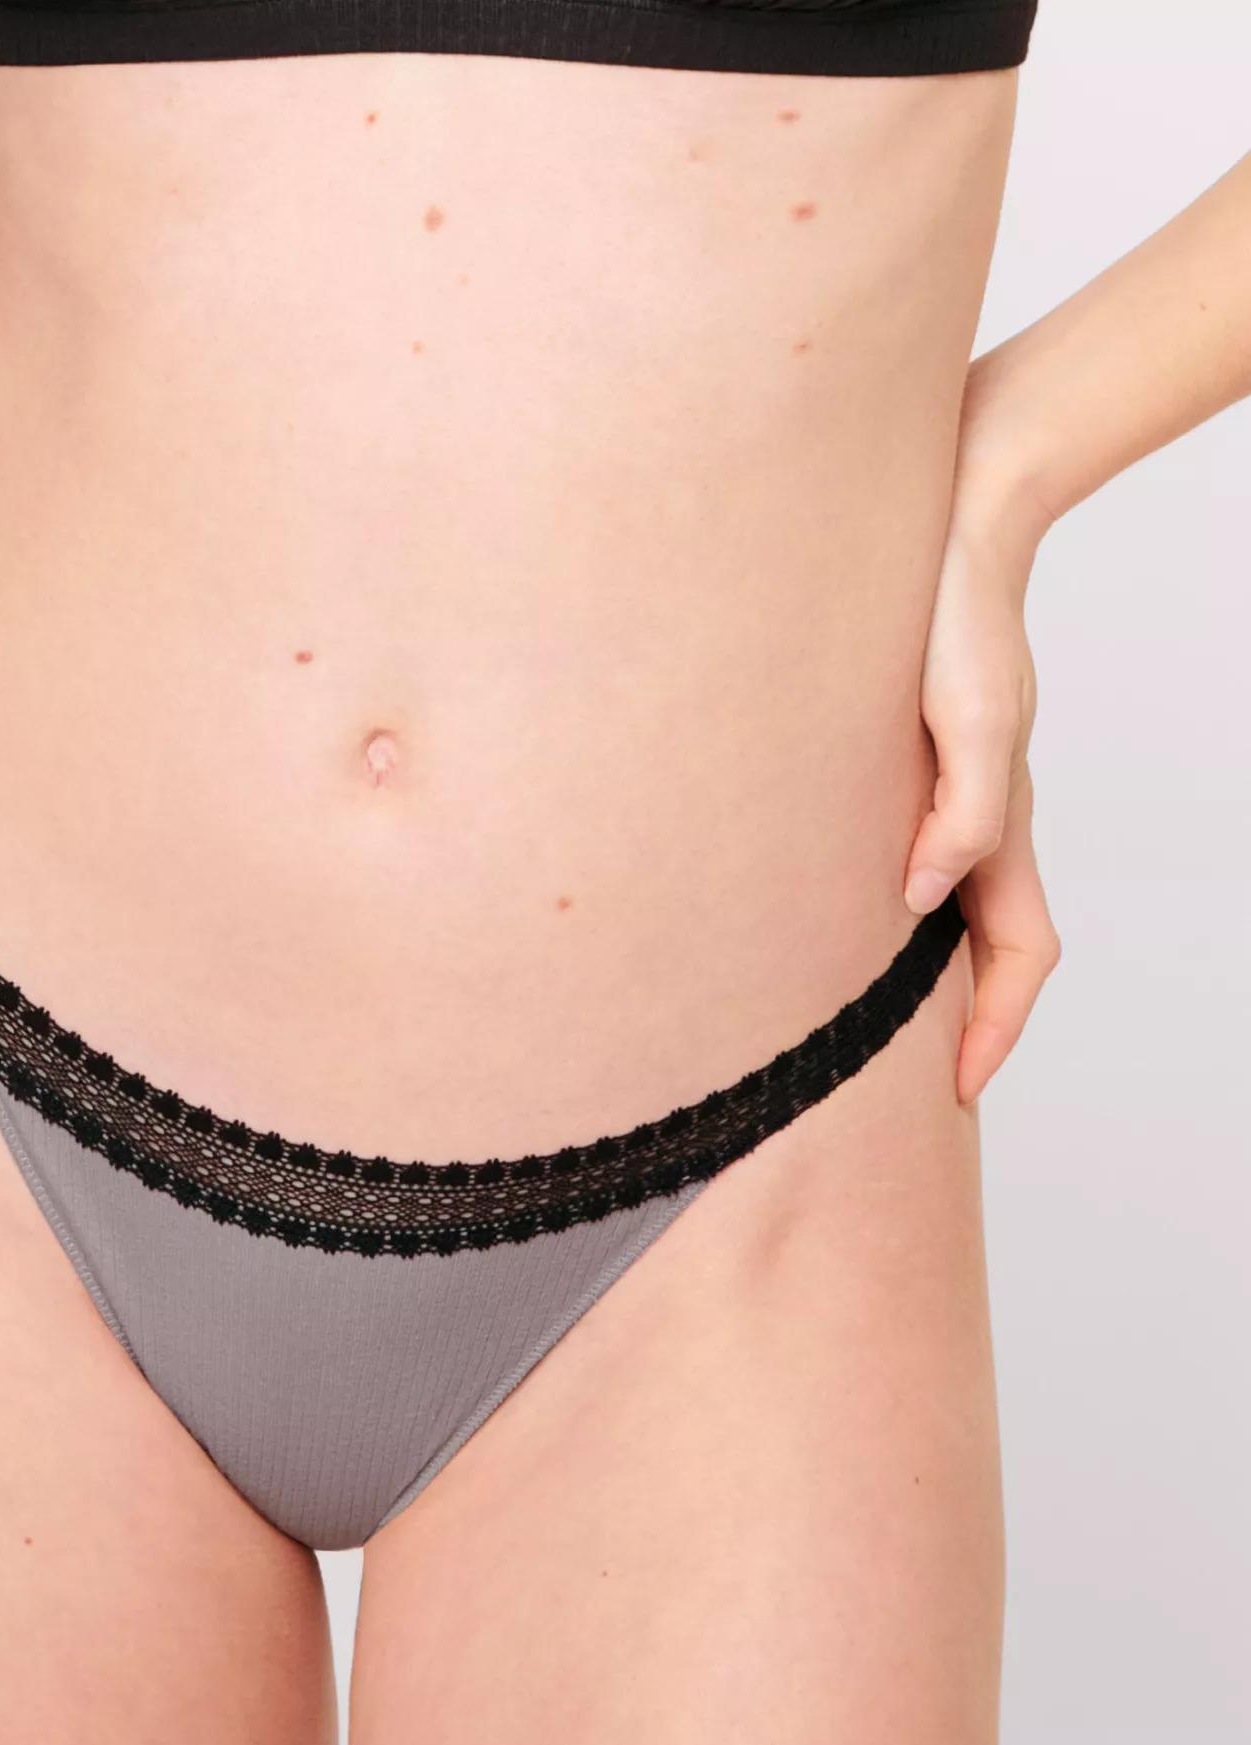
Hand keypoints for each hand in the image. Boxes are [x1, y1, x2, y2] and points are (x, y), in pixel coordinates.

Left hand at [904, 450, 1062, 1103]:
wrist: (950, 532)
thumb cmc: (957, 620)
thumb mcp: (963, 721)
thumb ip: (957, 813)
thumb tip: (921, 901)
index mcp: (1001, 821)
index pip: (1021, 952)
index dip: (997, 1027)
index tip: (957, 1089)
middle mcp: (980, 820)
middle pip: (990, 946)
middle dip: (964, 1020)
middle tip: (907, 1083)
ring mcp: (949, 796)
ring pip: (952, 910)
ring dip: (928, 973)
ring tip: (871, 1025)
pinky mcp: (911, 768)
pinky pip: (916, 861)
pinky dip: (896, 914)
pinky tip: (846, 921)